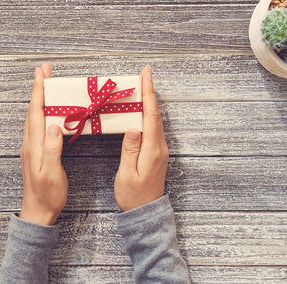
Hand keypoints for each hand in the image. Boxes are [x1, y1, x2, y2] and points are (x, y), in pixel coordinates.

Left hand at [19, 63, 67, 225]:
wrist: (37, 211)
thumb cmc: (47, 195)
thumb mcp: (51, 173)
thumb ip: (52, 149)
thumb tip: (54, 126)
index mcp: (33, 145)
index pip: (35, 112)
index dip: (39, 91)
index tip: (41, 73)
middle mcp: (29, 143)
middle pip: (33, 109)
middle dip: (38, 88)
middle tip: (44, 70)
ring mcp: (31, 147)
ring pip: (34, 116)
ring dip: (40, 98)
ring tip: (46, 83)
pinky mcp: (35, 151)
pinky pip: (38, 124)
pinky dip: (42, 111)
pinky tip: (48, 110)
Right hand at [114, 65, 168, 211]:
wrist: (145, 212)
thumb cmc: (133, 195)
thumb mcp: (127, 174)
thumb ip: (130, 150)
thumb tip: (133, 128)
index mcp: (152, 150)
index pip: (151, 116)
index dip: (149, 93)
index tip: (146, 75)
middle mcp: (159, 147)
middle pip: (155, 114)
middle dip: (150, 92)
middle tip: (144, 74)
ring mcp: (159, 150)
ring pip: (155, 120)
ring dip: (149, 102)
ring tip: (142, 87)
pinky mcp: (156, 153)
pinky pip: (153, 128)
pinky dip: (148, 114)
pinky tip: (141, 110)